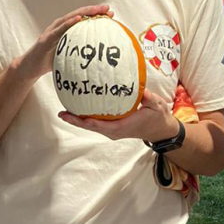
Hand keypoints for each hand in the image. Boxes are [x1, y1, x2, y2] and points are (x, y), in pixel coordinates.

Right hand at [14, 5, 110, 83]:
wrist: (30, 68)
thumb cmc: (50, 62)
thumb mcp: (68, 55)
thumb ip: (79, 52)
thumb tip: (99, 59)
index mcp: (65, 30)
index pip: (82, 19)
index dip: (96, 15)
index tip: (111, 14)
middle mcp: (59, 27)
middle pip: (78, 15)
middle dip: (93, 10)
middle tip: (108, 8)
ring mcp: (52, 31)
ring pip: (70, 18)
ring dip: (84, 13)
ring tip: (97, 10)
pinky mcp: (46, 38)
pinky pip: (59, 29)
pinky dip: (69, 23)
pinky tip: (79, 18)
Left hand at [58, 88, 178, 142]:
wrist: (161, 130)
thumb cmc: (158, 117)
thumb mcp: (157, 106)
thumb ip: (150, 99)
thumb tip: (142, 91)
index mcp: (123, 127)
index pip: (101, 125)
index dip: (87, 121)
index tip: (75, 116)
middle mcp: (115, 131)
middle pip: (92, 127)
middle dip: (76, 121)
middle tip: (61, 113)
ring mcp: (114, 131)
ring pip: (92, 127)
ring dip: (78, 121)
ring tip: (65, 112)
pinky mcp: (114, 128)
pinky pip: (97, 124)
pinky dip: (86, 119)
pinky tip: (79, 110)